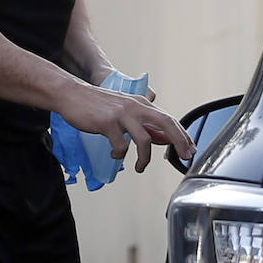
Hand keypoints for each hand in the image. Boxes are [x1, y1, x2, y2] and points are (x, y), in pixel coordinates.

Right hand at [60, 84, 194, 172]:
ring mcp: (122, 114)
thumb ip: (144, 124)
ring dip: (145, 158)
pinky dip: (119, 154)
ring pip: (144, 139)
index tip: (190, 149)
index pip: (169, 119)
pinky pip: (120, 145)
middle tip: (185, 156)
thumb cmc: (98, 105)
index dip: (182, 135)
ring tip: (140, 167)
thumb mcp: (125, 111)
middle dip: (179, 141)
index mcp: (142, 104)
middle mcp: (135, 107)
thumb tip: (164, 139)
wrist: (72, 94)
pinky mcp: (107, 122)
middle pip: (166, 123)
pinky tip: (114, 154)